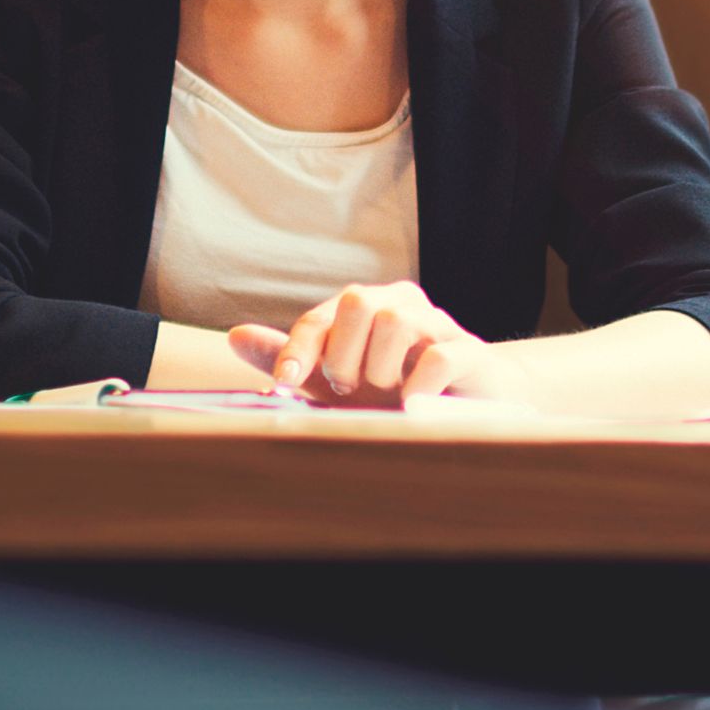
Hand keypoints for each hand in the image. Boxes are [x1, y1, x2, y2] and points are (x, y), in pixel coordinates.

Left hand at [231, 281, 525, 406]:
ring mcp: (441, 326)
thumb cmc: (398, 392)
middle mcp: (404, 304)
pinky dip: (416, 388)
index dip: (298, 349)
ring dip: (379, 368)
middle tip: (349, 386)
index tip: (285, 384)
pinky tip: (412, 406)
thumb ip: (292, 361)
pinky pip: (438, 358)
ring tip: (386, 392)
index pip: (323, 317)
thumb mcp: (338, 382)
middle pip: (358, 300)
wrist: (475, 409)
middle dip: (342, 352)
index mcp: (369, 307)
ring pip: (396, 320)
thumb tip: (234, 336)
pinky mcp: (472, 354)